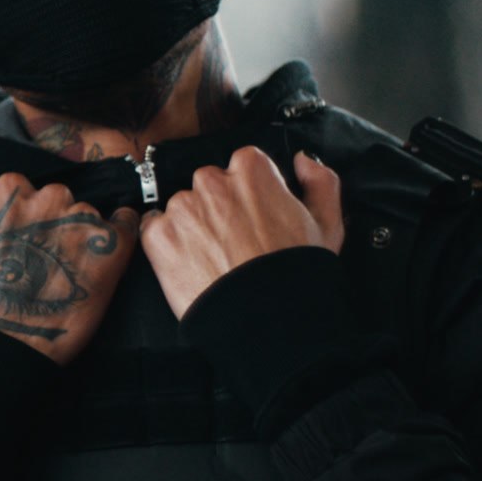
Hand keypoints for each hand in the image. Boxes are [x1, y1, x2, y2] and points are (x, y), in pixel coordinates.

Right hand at [0, 173, 139, 365]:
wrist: (5, 342)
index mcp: (10, 194)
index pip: (22, 187)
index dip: (25, 214)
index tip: (25, 236)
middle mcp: (49, 199)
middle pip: (58, 198)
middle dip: (54, 221)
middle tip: (47, 257)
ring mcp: (81, 220)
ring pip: (87, 212)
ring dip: (83, 232)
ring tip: (71, 267)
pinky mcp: (110, 245)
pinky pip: (126, 222)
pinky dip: (122, 230)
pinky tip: (108, 250)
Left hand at [140, 148, 343, 319]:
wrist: (266, 319)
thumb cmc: (296, 273)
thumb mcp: (326, 224)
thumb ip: (320, 181)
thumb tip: (302, 161)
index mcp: (252, 169)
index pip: (242, 165)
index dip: (250, 194)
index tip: (253, 216)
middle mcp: (212, 181)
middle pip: (209, 185)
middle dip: (219, 208)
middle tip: (235, 241)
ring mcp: (182, 208)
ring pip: (182, 207)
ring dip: (193, 226)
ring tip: (215, 257)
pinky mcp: (159, 235)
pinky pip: (155, 229)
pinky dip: (168, 244)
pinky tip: (192, 263)